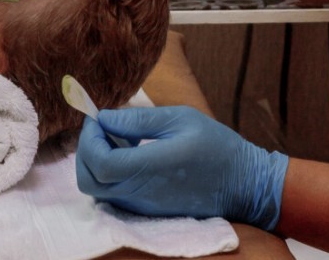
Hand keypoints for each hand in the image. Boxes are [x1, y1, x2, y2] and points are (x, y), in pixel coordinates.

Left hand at [75, 106, 288, 228]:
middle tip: (102, 126)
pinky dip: (111, 173)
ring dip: (98, 161)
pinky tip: (132, 153)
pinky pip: (115, 194)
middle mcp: (141, 193)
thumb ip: (138, 120)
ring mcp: (143, 206)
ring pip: (99, 190)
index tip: (99, 117)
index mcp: (150, 168)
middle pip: (90, 181)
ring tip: (121, 137)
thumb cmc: (216, 146)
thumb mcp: (181, 119)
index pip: (99, 162)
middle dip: (85, 151)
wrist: (243, 184)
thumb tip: (104, 118)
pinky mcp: (148, 211)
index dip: (89, 138)